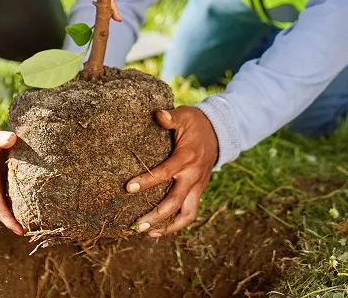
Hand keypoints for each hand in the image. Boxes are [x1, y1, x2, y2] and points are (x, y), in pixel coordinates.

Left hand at [126, 107, 218, 237]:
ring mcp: (198, 186)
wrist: (218, 132)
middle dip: (157, 215)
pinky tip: (159, 230)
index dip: (146, 181)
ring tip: (148, 233)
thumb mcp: (185, 115)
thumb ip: (171, 117)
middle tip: (138, 225)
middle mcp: (193, 176)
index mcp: (186, 158)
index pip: (165, 173)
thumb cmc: (196, 123)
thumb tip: (158, 114)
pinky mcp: (198, 191)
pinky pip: (189, 213)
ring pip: (187, 214)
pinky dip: (176, 224)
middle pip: (175, 202)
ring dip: (168, 227)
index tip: (128, 188)